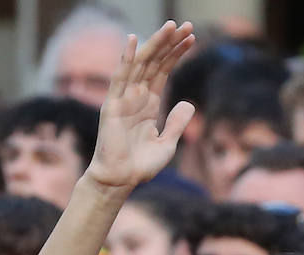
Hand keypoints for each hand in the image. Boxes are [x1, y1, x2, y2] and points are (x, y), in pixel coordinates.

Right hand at [83, 21, 195, 191]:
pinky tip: (134, 40)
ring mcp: (123, 98)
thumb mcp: (168, 143)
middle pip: (154, 62)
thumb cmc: (141, 165)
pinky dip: (126, 59)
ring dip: (155, 44)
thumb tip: (188, 102)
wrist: (120, 180)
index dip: (176, 53)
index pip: (163, 70)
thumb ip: (177, 123)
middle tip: (185, 24)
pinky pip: (120, 78)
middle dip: (170, 43)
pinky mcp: (112, 105)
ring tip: (171, 26)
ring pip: (141, 64)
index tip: (191, 37)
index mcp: (149, 103)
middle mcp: (136, 96)